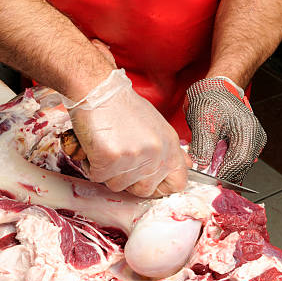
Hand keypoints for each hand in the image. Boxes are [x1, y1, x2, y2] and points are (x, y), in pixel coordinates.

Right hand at [63, 70, 188, 196]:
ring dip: (108, 171)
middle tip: (120, 159)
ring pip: (118, 185)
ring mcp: (133, 157)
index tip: (148, 181)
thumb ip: (169, 149)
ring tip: (108, 147)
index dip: (160, 187)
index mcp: (170, 145)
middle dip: (129, 180)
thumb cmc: (122, 106)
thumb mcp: (156, 126)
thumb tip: (188, 166)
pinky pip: (98, 176)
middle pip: (144, 190)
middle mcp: (155, 153)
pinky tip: (95, 146)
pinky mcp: (109, 159)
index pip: (177, 183)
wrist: (98, 90)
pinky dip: (92, 164)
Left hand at [185, 77, 266, 183]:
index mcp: (247, 130)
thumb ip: (203, 146)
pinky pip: (240, 157)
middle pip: (243, 164)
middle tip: (209, 180)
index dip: (225, 173)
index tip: (211, 180)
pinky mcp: (248, 140)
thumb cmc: (210, 100)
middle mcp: (255, 135)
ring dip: (227, 169)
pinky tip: (216, 164)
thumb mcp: (202, 122)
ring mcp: (253, 138)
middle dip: (226, 174)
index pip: (239, 160)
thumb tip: (201, 166)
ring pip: (242, 163)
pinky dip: (229, 163)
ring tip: (211, 172)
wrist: (216, 88)